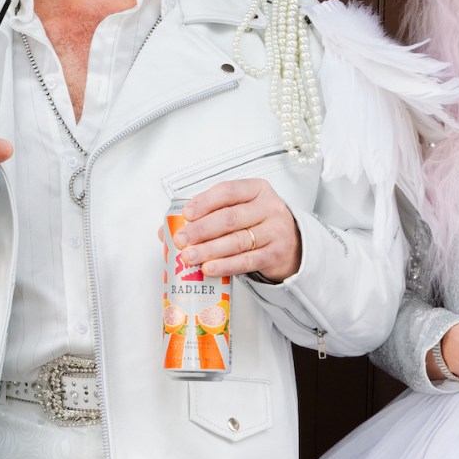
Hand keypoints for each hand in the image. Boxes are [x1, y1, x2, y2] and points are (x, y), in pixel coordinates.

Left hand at [173, 176, 301, 282]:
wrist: (293, 244)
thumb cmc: (259, 224)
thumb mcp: (240, 210)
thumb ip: (207, 215)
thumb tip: (164, 230)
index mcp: (256, 189)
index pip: (228, 191)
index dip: (205, 202)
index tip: (186, 214)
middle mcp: (268, 207)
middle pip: (230, 217)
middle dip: (201, 229)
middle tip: (181, 239)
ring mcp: (274, 231)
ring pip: (237, 241)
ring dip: (209, 250)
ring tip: (189, 257)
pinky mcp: (275, 254)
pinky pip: (246, 261)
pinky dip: (225, 266)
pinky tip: (209, 268)